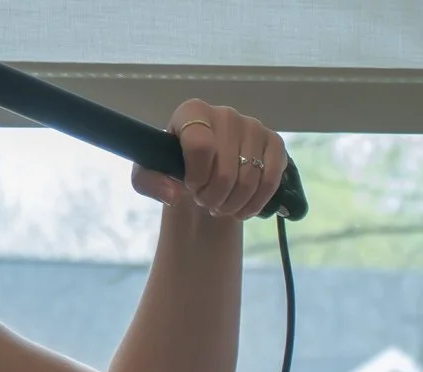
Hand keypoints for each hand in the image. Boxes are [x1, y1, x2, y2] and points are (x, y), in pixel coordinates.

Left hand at [134, 101, 286, 219]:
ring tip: (222, 208)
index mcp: (193, 110)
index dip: (196, 176)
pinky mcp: (275, 143)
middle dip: (215, 197)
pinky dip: (257, 202)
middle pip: (226, 169)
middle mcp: (226, 114)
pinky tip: (243, 209)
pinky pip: (271, 180)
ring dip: (234, 203)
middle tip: (206, 204)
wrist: (206, 168)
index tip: (191, 186)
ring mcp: (254, 127)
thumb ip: (148, 182)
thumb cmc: (177, 167)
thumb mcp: (148, 174)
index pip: (200, 146)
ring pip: (250, 179)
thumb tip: (172, 194)